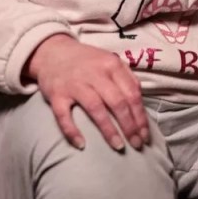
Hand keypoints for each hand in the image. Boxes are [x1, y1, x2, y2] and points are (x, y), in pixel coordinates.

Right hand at [25, 34, 148, 151]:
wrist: (52, 51)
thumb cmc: (86, 61)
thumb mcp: (110, 60)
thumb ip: (126, 77)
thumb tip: (140, 101)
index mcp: (111, 65)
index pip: (132, 93)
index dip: (140, 116)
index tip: (145, 134)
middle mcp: (94, 74)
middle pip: (117, 102)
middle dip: (130, 126)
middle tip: (137, 144)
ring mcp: (74, 84)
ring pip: (96, 109)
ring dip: (109, 130)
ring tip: (118, 146)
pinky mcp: (56, 94)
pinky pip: (63, 116)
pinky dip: (72, 131)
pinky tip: (81, 144)